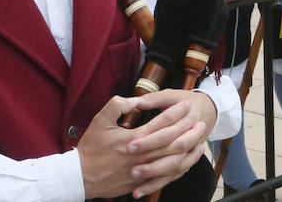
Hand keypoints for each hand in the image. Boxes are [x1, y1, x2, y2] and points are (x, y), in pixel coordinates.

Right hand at [79, 91, 212, 198]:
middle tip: (201, 119)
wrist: (80, 177)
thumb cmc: (91, 148)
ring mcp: (144, 170)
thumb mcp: (100, 121)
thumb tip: (133, 98)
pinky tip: (188, 160)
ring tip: (200, 138)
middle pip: (173, 142)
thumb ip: (116, 105)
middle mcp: (142, 155)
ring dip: (189, 148)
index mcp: (134, 139)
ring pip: (174, 160)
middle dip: (189, 129)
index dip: (176, 112)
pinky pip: (166, 176)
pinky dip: (180, 168)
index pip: (162, 123)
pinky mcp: (142, 182)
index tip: (186, 103)